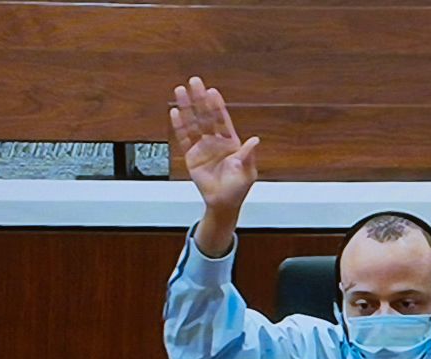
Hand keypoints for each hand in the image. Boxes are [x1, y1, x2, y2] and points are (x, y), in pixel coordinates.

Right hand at [170, 77, 259, 213]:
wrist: (223, 204)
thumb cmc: (237, 189)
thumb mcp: (246, 172)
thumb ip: (247, 155)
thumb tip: (255, 140)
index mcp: (231, 142)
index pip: (223, 120)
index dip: (217, 106)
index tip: (212, 92)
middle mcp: (216, 141)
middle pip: (206, 116)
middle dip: (200, 99)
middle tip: (194, 82)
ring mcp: (203, 147)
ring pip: (193, 123)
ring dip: (187, 108)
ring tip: (180, 91)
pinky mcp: (192, 156)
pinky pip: (184, 139)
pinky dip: (179, 126)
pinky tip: (174, 113)